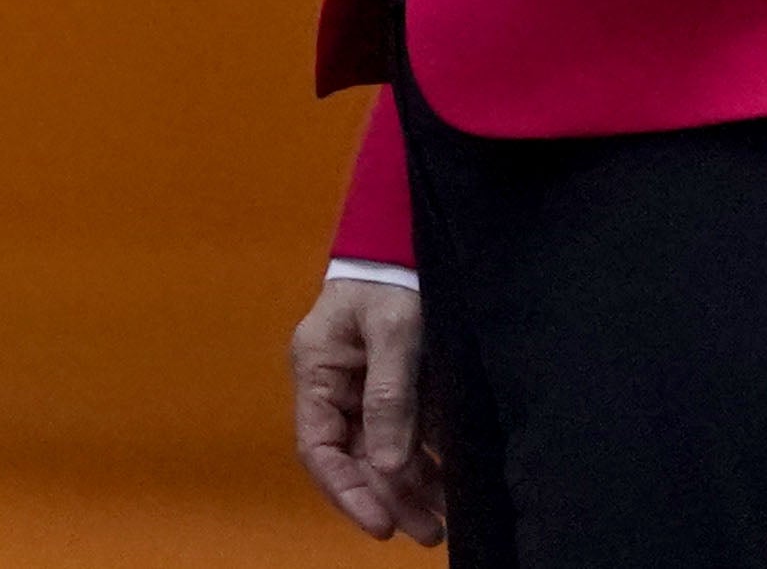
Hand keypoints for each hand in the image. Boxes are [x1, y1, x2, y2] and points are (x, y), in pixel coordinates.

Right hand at [291, 276, 445, 542]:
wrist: (410, 232)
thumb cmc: (395, 274)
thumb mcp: (395, 330)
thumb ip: (391, 397)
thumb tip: (391, 467)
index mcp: (318, 371)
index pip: (320, 448)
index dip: (347, 492)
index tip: (381, 524)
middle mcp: (336, 386)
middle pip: (356, 458)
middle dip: (389, 498)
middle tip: (427, 533)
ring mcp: (366, 387)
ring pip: (383, 451)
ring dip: (410, 488)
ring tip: (441, 523)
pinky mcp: (397, 384)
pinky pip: (407, 433)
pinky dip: (426, 461)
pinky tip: (449, 486)